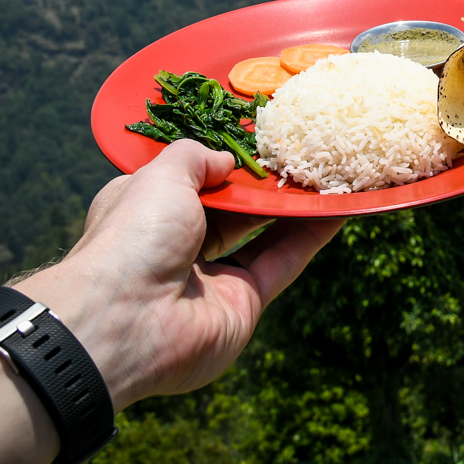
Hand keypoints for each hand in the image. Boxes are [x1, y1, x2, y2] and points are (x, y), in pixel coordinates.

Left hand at [22, 139, 343, 409]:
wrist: (126, 321)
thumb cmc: (133, 237)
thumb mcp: (160, 176)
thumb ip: (196, 157)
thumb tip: (227, 160)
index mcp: (148, 214)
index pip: (190, 183)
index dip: (225, 164)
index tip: (261, 141)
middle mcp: (179, 246)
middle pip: (233, 209)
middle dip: (266, 184)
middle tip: (303, 153)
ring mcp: (212, 278)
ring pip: (264, 234)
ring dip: (295, 206)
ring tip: (328, 174)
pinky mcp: (244, 302)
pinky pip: (283, 261)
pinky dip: (311, 236)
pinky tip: (337, 209)